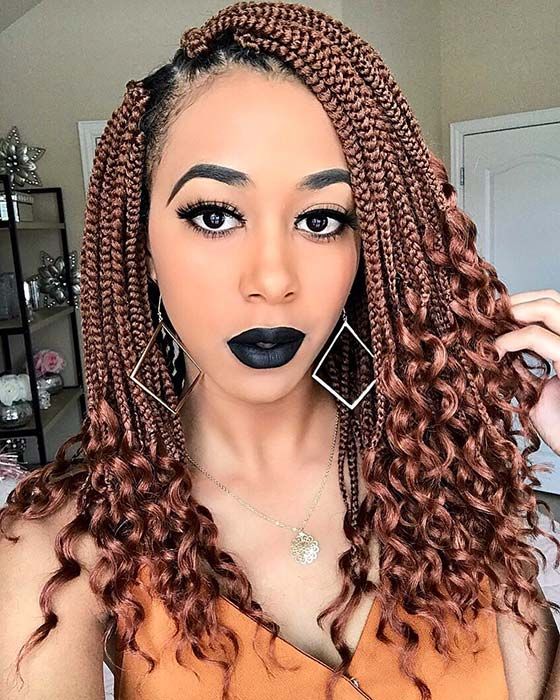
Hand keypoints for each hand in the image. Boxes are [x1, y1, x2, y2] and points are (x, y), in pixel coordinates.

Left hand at [494, 289, 559, 455]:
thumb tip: (497, 350)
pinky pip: (540, 337)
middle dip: (516, 300)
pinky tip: (498, 348)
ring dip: (515, 309)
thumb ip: (523, 368)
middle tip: (486, 310)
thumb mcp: (537, 391)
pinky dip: (514, 338)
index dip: (522, 304)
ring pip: (551, 306)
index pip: (551, 309)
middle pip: (552, 299)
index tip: (490, 311)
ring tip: (490, 322)